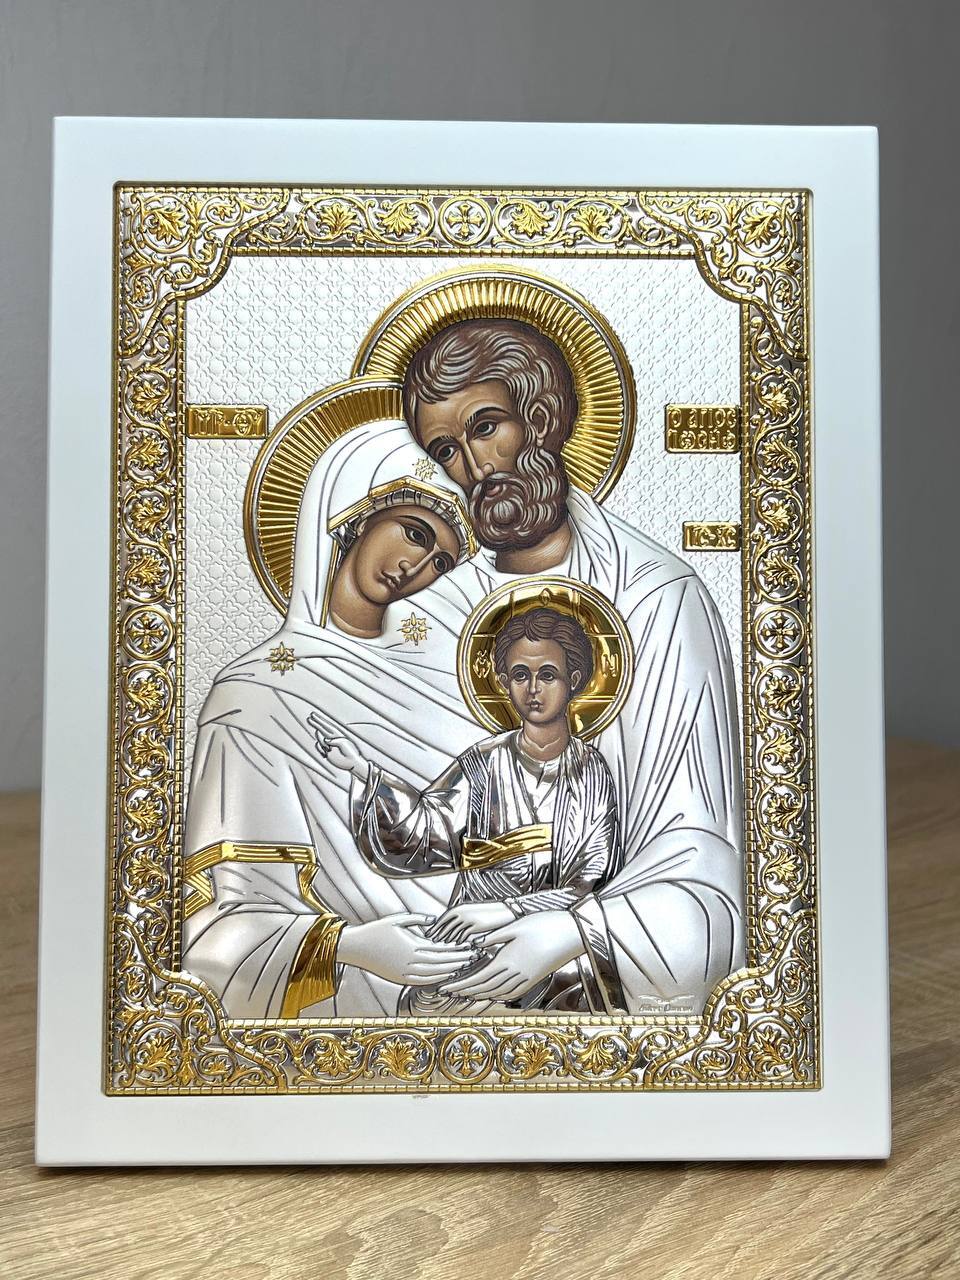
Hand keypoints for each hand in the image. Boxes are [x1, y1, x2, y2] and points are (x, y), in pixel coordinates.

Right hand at [308, 712, 365, 778]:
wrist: (351, 763)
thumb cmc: (350, 753)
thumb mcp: (344, 744)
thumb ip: (335, 741)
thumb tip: (326, 740)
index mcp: (337, 734)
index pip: (326, 725)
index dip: (320, 720)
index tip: (313, 715)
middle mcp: (332, 738)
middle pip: (321, 728)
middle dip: (315, 723)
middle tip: (309, 718)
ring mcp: (328, 744)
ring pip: (319, 739)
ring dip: (322, 744)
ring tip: (328, 749)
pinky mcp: (325, 751)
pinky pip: (318, 747)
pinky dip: (320, 749)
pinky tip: (325, 752)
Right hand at [337, 912, 475, 986]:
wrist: (356, 947)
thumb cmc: (376, 931)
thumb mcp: (398, 919)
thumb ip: (419, 919)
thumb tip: (435, 920)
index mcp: (412, 947)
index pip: (442, 950)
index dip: (457, 950)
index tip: (470, 947)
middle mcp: (410, 963)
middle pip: (441, 964)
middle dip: (459, 961)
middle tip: (473, 958)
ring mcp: (405, 974)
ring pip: (434, 975)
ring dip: (450, 971)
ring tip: (463, 967)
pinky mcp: (400, 980)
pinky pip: (422, 982)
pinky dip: (436, 980)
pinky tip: (445, 976)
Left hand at [429, 901, 515, 942]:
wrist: (504, 911)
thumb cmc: (487, 912)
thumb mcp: (470, 911)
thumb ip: (459, 918)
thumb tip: (448, 928)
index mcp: (458, 907)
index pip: (442, 919)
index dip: (434, 927)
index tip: (428, 934)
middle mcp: (461, 912)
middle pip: (445, 926)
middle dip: (437, 935)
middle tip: (432, 942)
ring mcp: (468, 919)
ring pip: (453, 932)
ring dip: (447, 939)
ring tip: (442, 945)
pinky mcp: (475, 925)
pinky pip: (464, 935)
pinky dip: (459, 940)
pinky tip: (456, 945)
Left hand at [438, 911, 584, 1002]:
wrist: (573, 934)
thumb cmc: (545, 925)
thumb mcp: (516, 926)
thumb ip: (494, 936)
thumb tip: (474, 944)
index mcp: (508, 960)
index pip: (478, 977)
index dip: (461, 984)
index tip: (446, 987)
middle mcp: (516, 974)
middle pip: (485, 988)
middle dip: (466, 991)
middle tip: (450, 992)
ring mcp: (527, 978)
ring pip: (498, 993)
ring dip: (480, 995)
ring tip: (467, 994)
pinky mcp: (535, 978)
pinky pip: (512, 993)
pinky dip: (498, 996)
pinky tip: (494, 994)